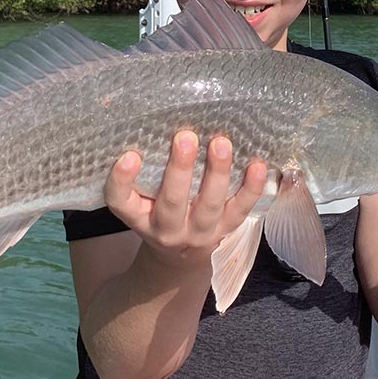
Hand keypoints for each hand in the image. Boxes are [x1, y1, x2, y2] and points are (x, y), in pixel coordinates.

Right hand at [104, 130, 266, 270]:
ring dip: (217, 172)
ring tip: (220, 143)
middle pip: (171, 201)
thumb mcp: (140, 200)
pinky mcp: (226, 230)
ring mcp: (199, 232)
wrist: (180, 257)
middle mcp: (167, 229)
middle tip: (185, 137)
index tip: (129, 156)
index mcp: (139, 217)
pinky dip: (251, 188)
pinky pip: (241, 210)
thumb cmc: (157, 212)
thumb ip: (138, 171)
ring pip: (209, 204)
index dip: (121, 180)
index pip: (120, 201)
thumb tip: (144, 121)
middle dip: (179, 169)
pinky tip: (257, 165)